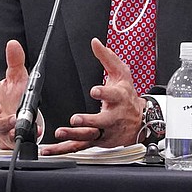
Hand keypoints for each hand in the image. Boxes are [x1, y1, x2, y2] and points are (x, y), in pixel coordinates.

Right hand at [0, 40, 33, 148]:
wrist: (20, 116)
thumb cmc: (14, 95)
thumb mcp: (17, 76)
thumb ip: (15, 61)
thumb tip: (13, 43)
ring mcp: (0, 124)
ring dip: (5, 123)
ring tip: (15, 119)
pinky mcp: (7, 136)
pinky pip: (11, 137)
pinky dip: (18, 134)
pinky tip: (31, 131)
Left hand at [40, 38, 144, 155]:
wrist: (141, 121)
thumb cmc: (128, 96)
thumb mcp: (121, 73)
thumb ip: (107, 57)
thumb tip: (95, 42)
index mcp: (118, 98)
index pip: (112, 95)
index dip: (104, 93)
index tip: (95, 91)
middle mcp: (112, 117)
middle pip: (101, 122)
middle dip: (88, 121)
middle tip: (75, 119)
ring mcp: (104, 132)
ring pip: (89, 136)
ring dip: (74, 136)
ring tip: (60, 133)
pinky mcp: (97, 141)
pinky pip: (79, 146)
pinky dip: (64, 149)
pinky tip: (51, 149)